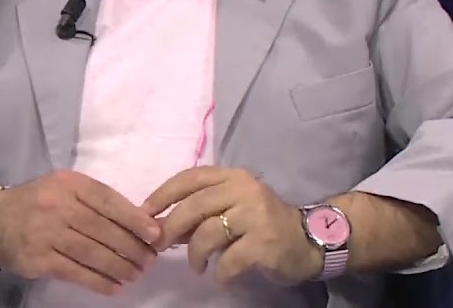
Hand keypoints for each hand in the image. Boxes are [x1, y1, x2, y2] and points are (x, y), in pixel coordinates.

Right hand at [0, 170, 161, 295]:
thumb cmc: (40, 202)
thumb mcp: (65, 189)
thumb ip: (96, 201)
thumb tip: (140, 223)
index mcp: (69, 184)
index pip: (107, 200)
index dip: (134, 219)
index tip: (155, 234)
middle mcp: (57, 205)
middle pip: (103, 229)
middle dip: (131, 247)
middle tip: (149, 260)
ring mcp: (45, 233)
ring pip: (91, 253)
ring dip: (119, 267)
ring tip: (136, 274)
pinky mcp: (38, 259)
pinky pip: (75, 272)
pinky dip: (98, 281)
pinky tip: (114, 286)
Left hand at [142, 167, 321, 285]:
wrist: (308, 240)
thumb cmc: (262, 224)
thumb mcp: (232, 208)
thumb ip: (201, 211)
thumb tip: (161, 223)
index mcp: (233, 176)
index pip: (190, 178)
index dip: (163, 194)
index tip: (145, 213)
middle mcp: (244, 189)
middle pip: (194, 206)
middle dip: (170, 228)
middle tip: (160, 246)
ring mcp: (256, 214)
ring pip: (208, 233)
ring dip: (195, 254)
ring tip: (197, 266)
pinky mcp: (265, 241)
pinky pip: (229, 260)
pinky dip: (220, 272)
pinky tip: (221, 276)